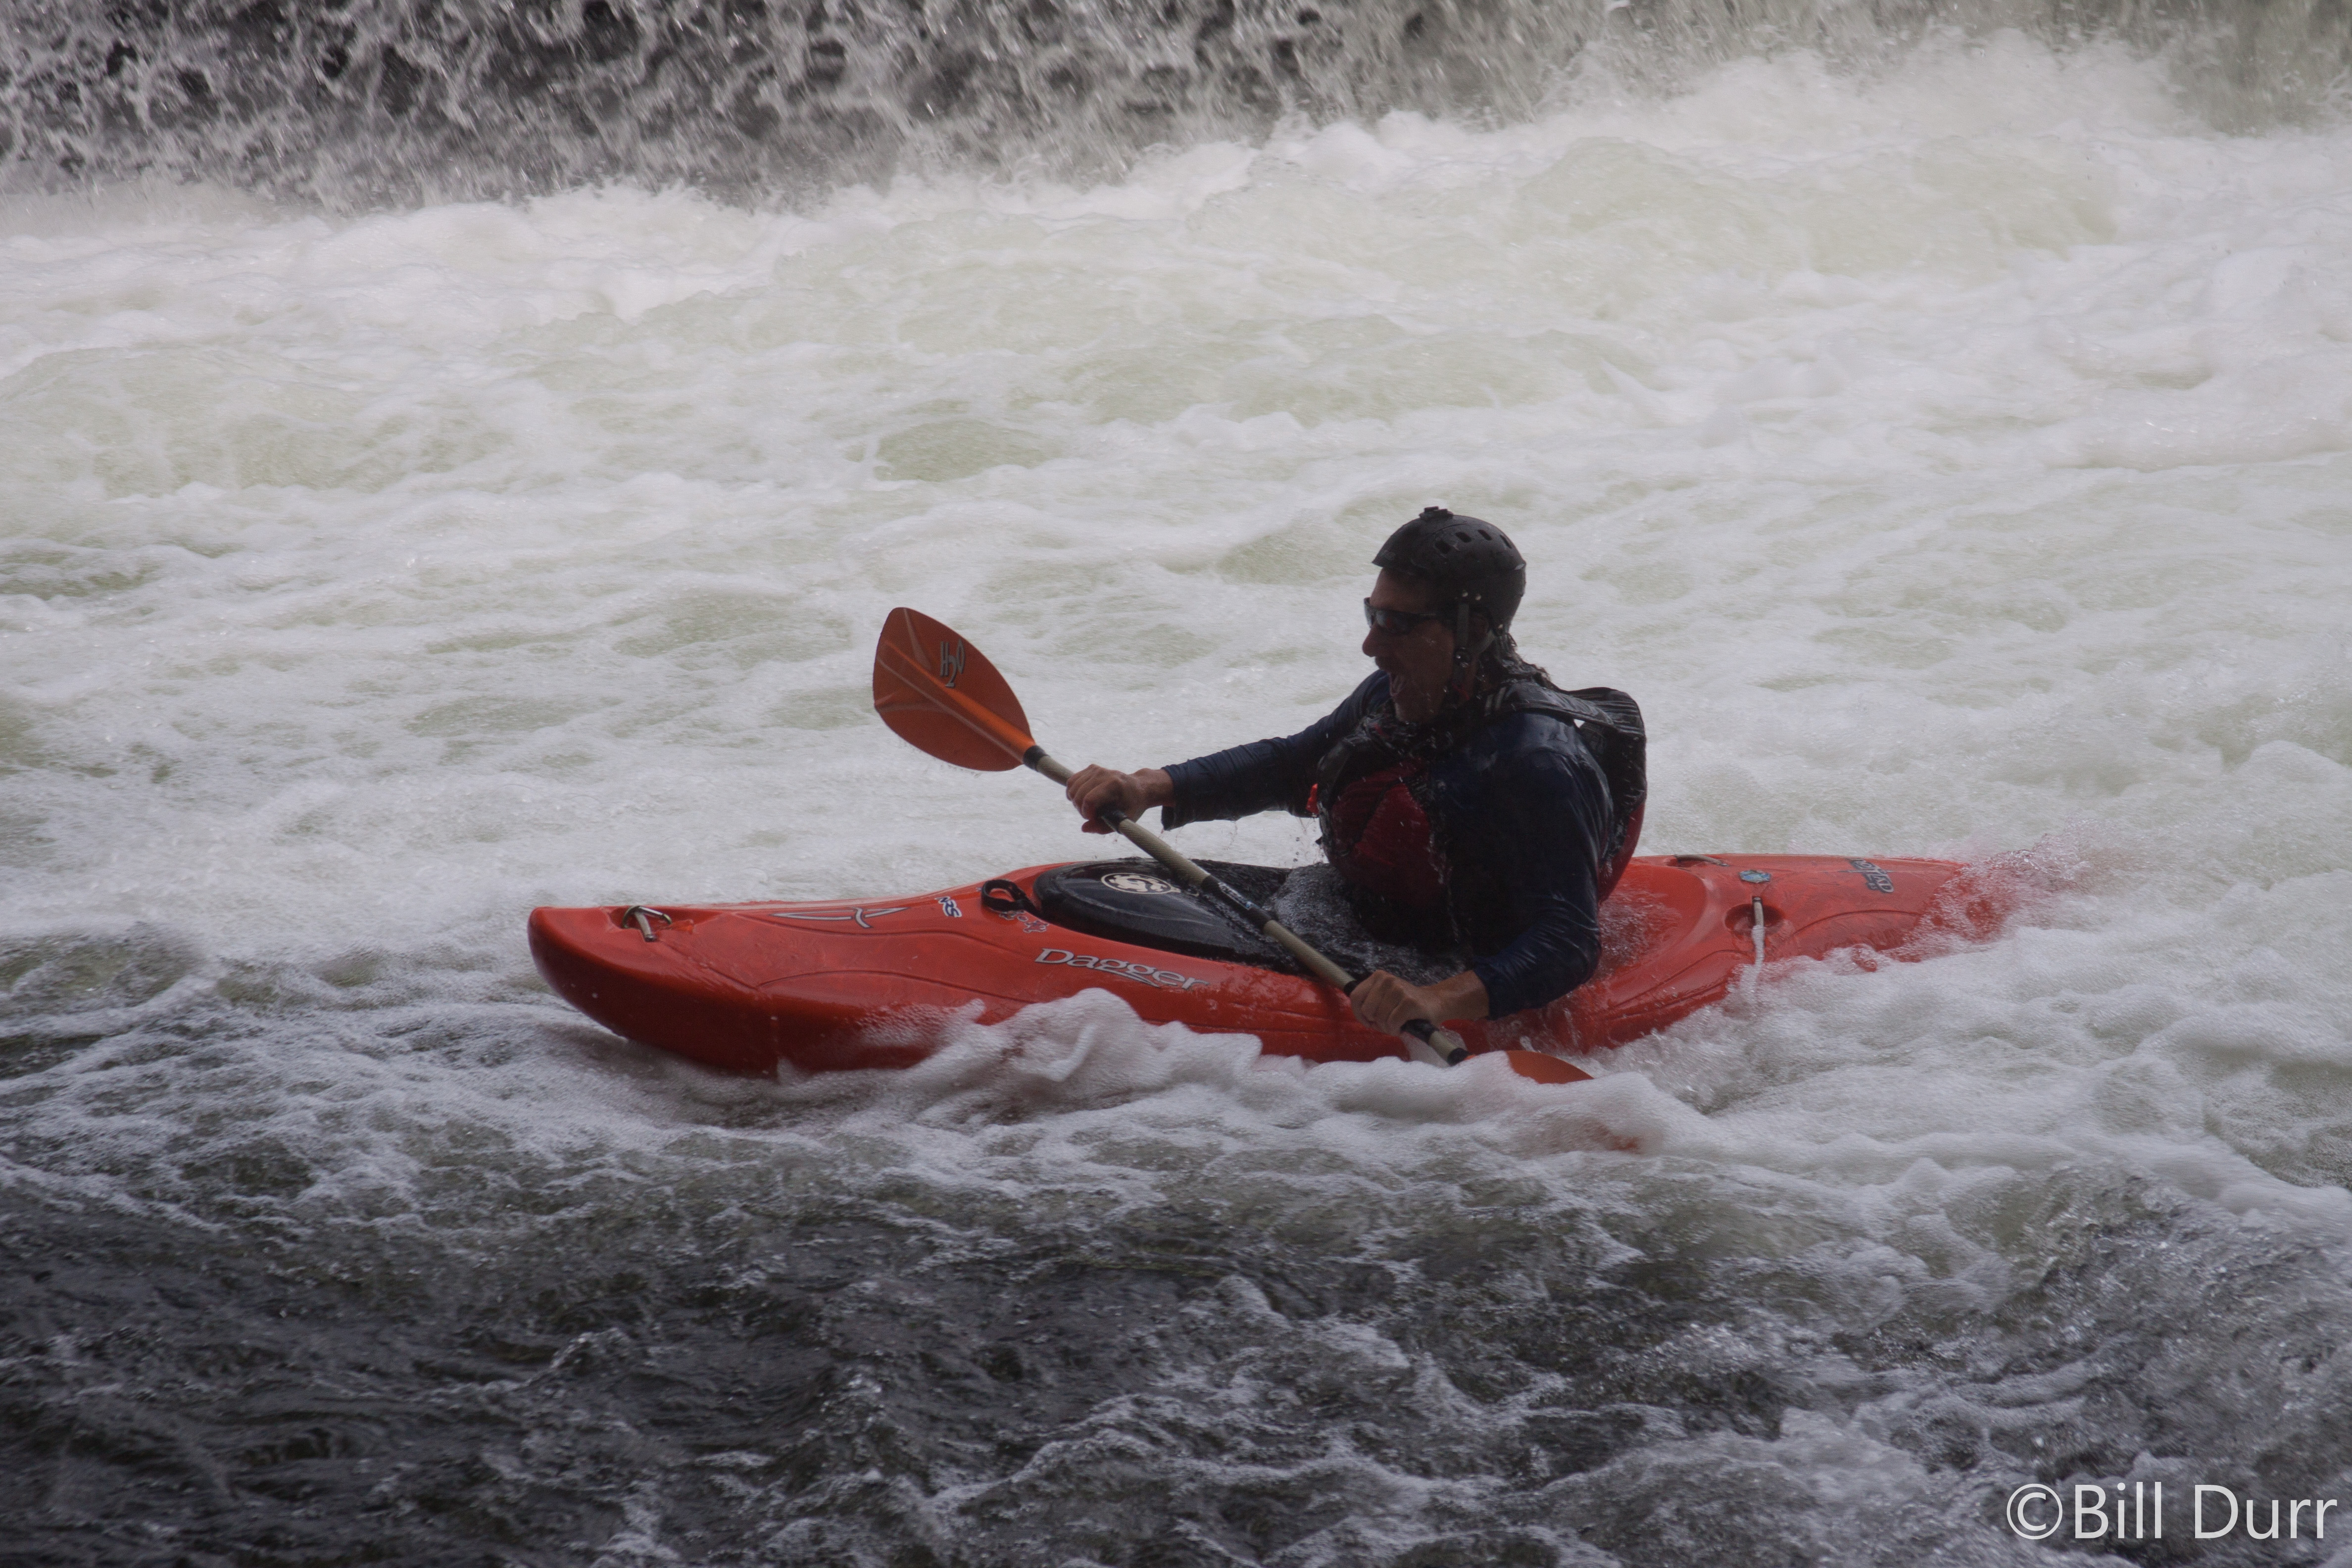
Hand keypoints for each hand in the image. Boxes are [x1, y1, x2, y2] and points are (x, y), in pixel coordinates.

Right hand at [1064, 765, 1172, 833]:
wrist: (1139, 788)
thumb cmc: (1133, 806)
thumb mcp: (1124, 821)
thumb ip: (1103, 827)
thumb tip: (1084, 828)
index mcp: (1114, 785)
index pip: (1089, 800)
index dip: (1087, 814)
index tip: (1093, 819)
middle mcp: (1104, 773)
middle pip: (1078, 795)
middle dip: (1081, 810)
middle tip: (1092, 815)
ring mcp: (1096, 769)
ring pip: (1071, 788)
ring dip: (1075, 802)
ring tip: (1089, 807)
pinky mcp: (1091, 768)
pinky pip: (1071, 781)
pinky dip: (1072, 793)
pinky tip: (1082, 799)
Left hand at [1348, 968, 1488, 1033]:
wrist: (1436, 1003)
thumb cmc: (1406, 1004)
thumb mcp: (1385, 997)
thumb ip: (1370, 1002)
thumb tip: (1361, 1016)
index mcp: (1378, 977)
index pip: (1355, 996)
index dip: (1359, 1013)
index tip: (1369, 1021)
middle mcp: (1387, 980)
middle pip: (1367, 1010)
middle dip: (1375, 1022)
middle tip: (1387, 1023)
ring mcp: (1399, 989)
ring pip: (1380, 1018)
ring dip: (1387, 1027)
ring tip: (1397, 1024)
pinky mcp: (1409, 1002)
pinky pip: (1392, 1023)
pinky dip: (1396, 1029)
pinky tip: (1404, 1026)